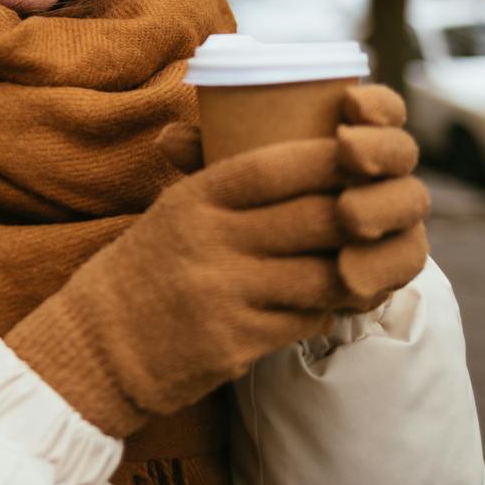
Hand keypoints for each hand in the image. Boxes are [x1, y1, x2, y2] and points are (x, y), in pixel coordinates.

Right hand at [5, 84, 429, 437]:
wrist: (100, 342)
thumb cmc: (147, 265)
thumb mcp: (174, 207)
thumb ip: (224, 178)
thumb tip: (296, 141)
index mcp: (194, 200)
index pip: (269, 168)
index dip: (323, 158)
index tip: (359, 151)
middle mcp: (209, 243)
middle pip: (311, 218)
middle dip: (358, 210)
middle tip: (384, 205)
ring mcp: (224, 295)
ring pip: (322, 275)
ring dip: (356, 265)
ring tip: (369, 255)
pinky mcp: (236, 344)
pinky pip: (307, 319)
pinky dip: (329, 307)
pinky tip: (330, 299)